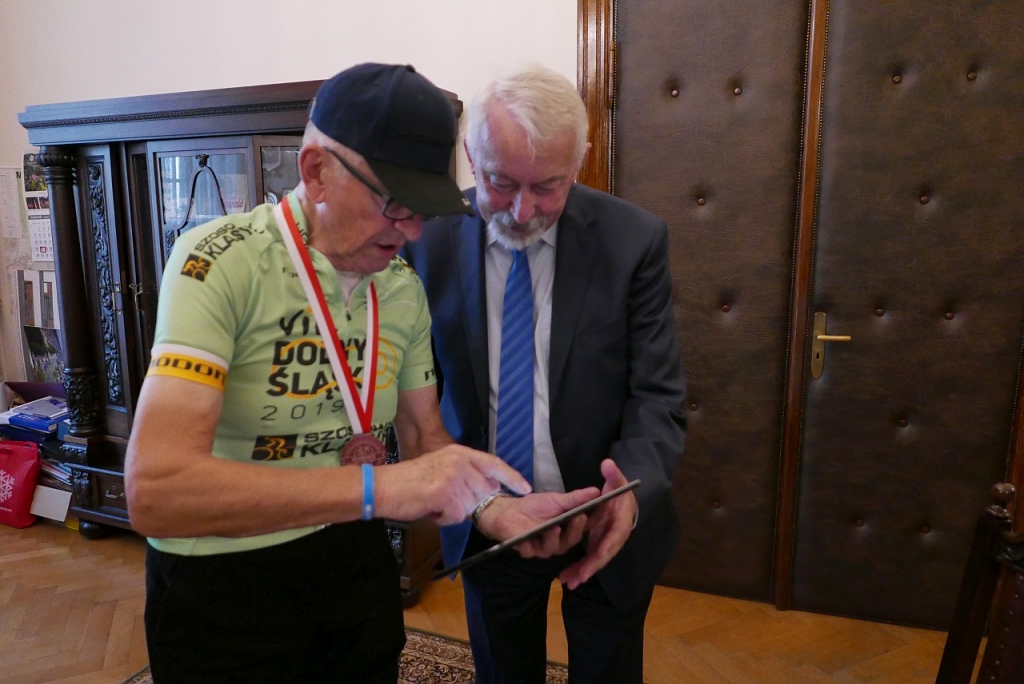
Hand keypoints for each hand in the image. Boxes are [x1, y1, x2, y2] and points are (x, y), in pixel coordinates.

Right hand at [374, 445, 530, 524]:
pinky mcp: (444, 493)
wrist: (383, 487)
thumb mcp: (441, 466)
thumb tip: (487, 488)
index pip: (494, 463)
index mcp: (459, 452)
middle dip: (468, 502)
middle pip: (483, 492)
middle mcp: (459, 461)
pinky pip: (456, 516)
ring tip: (434, 502)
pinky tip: (429, 508)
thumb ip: (465, 473)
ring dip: (454, 511)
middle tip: (444, 499)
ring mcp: (453, 476)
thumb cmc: (410, 481)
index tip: (526, 488)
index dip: (512, 477)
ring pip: (470, 506)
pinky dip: (443, 519)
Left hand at [476, 487, 600, 558]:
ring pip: (555, 547)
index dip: (594, 520)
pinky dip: (533, 543)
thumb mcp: (556, 499)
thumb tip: (596, 491)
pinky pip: (533, 550)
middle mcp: (561, 541)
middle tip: (579, 516)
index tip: (602, 510)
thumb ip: (575, 499)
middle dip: (576, 529)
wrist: (509, 510)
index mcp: (569, 528)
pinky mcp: (528, 551)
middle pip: (573, 540)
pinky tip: (532, 536)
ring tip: (555, 526)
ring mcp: (545, 547)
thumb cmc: (535, 505)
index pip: (586, 526)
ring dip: (556, 537)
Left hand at [559, 459, 637, 589]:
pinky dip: (579, 569)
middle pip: (602, 555)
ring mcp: (603, 542)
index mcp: (620, 522)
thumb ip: (613, 474)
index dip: (605, 548)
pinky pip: (588, 559)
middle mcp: (612, 536)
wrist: (620, 500)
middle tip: (578, 578)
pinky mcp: (596, 545)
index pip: (614, 538)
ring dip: (582, 571)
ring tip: (569, 581)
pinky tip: (568, 577)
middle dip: (591, 567)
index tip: (597, 556)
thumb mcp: (616, 480)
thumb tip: (608, 464)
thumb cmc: (619, 492)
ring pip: (593, 560)